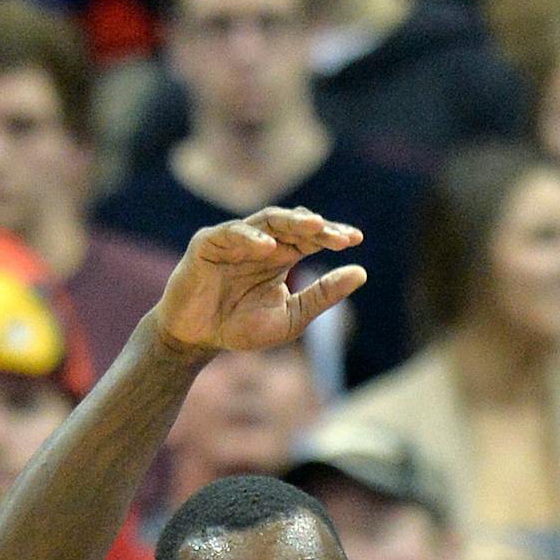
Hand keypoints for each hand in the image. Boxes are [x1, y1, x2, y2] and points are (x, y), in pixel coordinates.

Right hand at [150, 207, 365, 358]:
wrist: (198, 339)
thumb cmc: (242, 327)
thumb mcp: (292, 316)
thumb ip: (323, 295)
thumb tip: (362, 273)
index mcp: (282, 256)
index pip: (311, 238)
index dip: (332, 235)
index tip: (356, 239)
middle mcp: (261, 242)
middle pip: (293, 224)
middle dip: (317, 227)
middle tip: (341, 236)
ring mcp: (234, 240)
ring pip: (265, 220)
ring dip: (289, 222)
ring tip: (313, 227)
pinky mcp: (207, 244)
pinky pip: (229, 234)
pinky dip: (249, 237)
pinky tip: (268, 246)